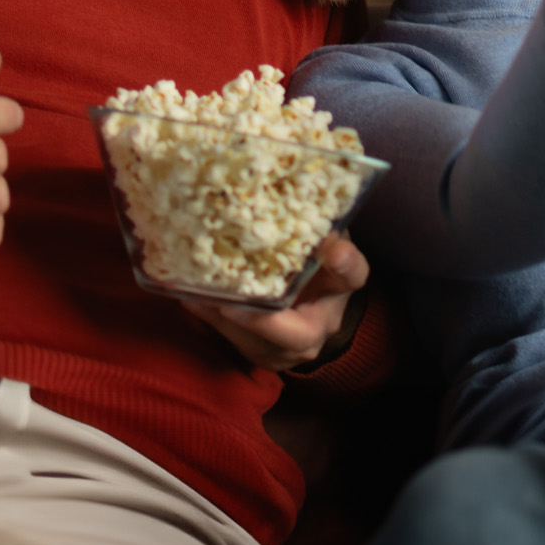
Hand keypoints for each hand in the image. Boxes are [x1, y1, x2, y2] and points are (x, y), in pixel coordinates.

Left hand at [181, 235, 369, 370]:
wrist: (308, 307)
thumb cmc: (312, 260)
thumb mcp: (318, 236)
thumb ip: (308, 221)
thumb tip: (280, 191)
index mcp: (341, 285)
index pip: (353, 274)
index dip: (345, 264)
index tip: (335, 249)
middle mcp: (322, 322)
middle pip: (302, 333)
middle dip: (266, 322)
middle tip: (234, 306)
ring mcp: (291, 347)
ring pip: (259, 343)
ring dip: (227, 321)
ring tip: (201, 297)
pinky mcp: (264, 353)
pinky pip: (235, 340)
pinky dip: (212, 318)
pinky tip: (192, 297)